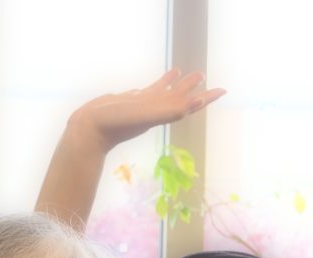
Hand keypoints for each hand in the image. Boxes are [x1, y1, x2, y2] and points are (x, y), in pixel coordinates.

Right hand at [67, 68, 224, 153]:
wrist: (90, 130)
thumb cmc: (116, 124)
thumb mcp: (144, 116)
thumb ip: (166, 111)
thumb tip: (190, 106)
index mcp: (162, 114)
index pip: (189, 104)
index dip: (206, 97)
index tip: (222, 90)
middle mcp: (154, 110)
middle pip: (179, 97)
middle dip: (193, 87)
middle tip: (203, 75)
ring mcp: (141, 106)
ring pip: (163, 93)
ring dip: (175, 84)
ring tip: (184, 72)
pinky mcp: (128, 102)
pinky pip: (145, 92)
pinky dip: (154, 86)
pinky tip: (156, 82)